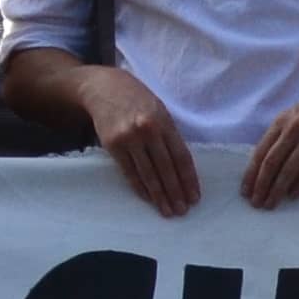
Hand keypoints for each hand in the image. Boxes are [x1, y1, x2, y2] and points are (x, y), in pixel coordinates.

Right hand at [74, 66, 200, 216]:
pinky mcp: (113, 145)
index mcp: (165, 122)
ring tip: (168, 211)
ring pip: (148, 173)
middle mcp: (148, 131)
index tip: (195, 196)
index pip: (182, 156)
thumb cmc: (137, 100)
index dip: (189, 179)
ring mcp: (129, 138)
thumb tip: (182, 165)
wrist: (104, 87)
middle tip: (183, 210)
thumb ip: (170, 135)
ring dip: (159, 195)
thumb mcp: (159, 110)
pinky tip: (148, 199)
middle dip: (176, 191)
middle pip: (166, 168)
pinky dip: (140, 187)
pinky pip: (129, 172)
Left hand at [241, 84, 298, 209]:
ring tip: (271, 203)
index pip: (260, 152)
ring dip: (278, 190)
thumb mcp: (294, 117)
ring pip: (289, 169)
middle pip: (272, 162)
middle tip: (257, 203)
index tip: (246, 191)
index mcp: (281, 121)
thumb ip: (280, 136)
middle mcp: (294, 128)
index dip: (251, 174)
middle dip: (262, 185)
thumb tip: (263, 166)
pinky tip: (293, 195)